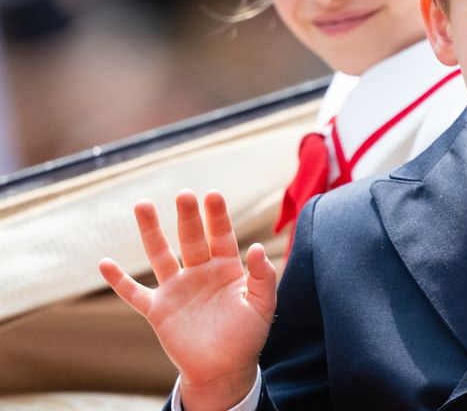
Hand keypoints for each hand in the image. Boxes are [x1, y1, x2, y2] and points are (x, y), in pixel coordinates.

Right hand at [99, 190, 275, 410]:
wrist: (224, 370)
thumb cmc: (247, 336)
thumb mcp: (262, 306)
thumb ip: (263, 277)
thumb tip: (258, 247)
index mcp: (226, 268)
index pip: (222, 236)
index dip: (217, 216)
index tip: (212, 195)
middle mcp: (199, 273)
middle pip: (191, 239)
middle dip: (187, 217)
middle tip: (183, 195)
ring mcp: (177, 289)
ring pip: (160, 255)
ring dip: (150, 232)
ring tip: (142, 205)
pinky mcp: (158, 310)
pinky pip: (134, 293)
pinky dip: (119, 281)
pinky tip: (105, 263)